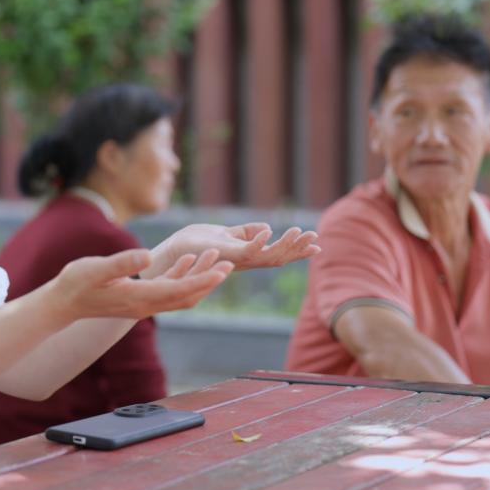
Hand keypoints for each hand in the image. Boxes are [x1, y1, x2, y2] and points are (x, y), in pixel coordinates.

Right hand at [45, 248, 232, 321]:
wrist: (62, 303)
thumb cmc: (76, 283)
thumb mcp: (95, 269)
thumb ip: (120, 263)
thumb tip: (147, 256)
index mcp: (139, 297)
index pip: (179, 290)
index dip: (203, 279)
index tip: (223, 268)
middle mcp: (146, 304)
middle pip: (187, 295)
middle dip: (209, 280)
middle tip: (229, 261)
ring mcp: (143, 303)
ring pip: (180, 293)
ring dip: (199, 276)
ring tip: (215, 255)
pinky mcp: (139, 297)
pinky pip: (168, 289)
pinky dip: (183, 275)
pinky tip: (189, 259)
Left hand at [151, 223, 319, 275]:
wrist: (172, 254)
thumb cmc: (195, 244)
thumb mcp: (224, 234)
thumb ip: (245, 233)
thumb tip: (267, 229)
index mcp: (246, 255)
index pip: (276, 253)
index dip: (296, 250)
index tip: (317, 245)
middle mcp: (243, 261)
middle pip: (277, 257)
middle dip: (297, 249)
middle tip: (317, 239)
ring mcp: (234, 259)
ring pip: (266, 256)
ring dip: (284, 245)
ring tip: (300, 233)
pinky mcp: (222, 254)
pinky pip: (244, 250)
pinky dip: (258, 241)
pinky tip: (269, 232)